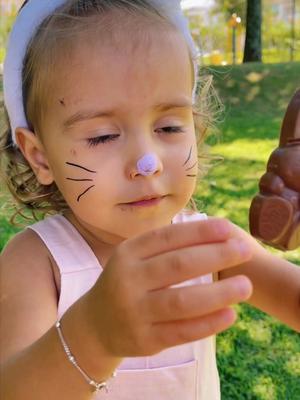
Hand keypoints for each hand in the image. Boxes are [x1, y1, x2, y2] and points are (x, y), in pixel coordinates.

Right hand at [87, 218, 252, 357]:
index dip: (199, 231)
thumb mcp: (135, 258)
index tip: (228, 227)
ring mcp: (134, 312)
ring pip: (181, 301)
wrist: (95, 325)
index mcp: (128, 253)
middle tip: (245, 250)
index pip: (168, 237)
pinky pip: (181, 331)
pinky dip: (208, 323)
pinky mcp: (144, 340)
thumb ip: (167, 246)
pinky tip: (230, 314)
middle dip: (216, 256)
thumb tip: (215, 234)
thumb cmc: (126, 283)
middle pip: (178, 265)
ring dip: (218, 293)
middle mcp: (128, 280)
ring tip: (245, 286)